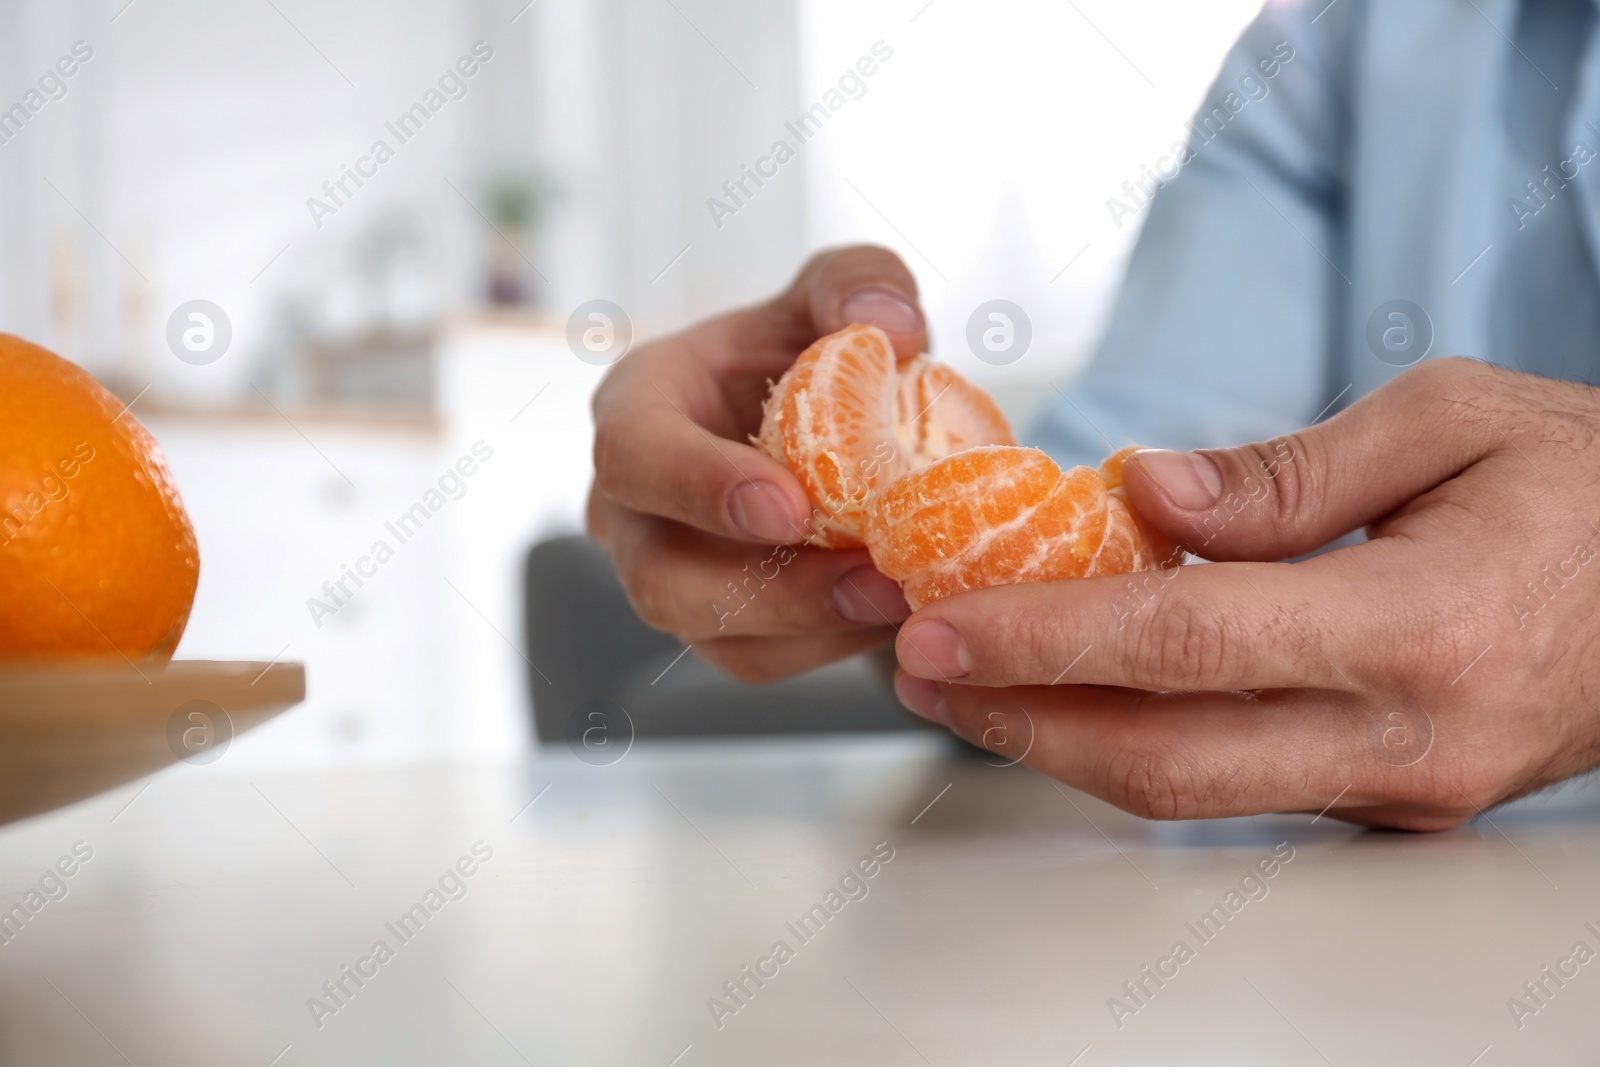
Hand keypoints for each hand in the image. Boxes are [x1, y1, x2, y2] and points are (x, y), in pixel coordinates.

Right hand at [588, 246, 922, 681]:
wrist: (822, 423)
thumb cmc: (805, 349)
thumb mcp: (833, 290)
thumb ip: (861, 279)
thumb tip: (894, 327)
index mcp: (637, 409)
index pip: (635, 456)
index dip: (702, 487)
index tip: (791, 508)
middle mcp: (630, 506)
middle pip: (661, 578)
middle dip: (769, 590)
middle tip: (872, 578)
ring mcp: (664, 574)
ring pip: (713, 635)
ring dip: (811, 628)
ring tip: (901, 599)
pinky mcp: (714, 628)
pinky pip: (760, 659)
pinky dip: (829, 646)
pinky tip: (892, 610)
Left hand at [891, 358, 1599, 828]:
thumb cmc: (1591, 482)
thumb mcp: (1455, 417)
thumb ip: (1291, 470)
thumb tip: (1145, 496)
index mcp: (1426, 625)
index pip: (1190, 648)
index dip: (1049, 641)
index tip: (941, 620)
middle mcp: (1409, 736)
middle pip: (1165, 760)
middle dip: (1018, 719)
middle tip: (916, 665)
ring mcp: (1402, 786)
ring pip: (1191, 791)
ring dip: (1059, 741)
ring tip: (964, 681)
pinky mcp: (1392, 799)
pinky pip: (1238, 783)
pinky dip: (1137, 740)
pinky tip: (1073, 692)